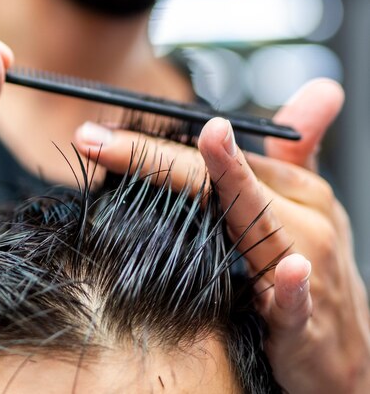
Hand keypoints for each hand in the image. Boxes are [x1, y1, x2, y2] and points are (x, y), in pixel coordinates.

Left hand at [74, 79, 369, 392]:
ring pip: (258, 221)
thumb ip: (292, 152)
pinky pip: (298, 299)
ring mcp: (305, 265)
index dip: (156, 142)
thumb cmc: (315, 267)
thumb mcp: (304, 206)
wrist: (348, 351)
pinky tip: (289, 268)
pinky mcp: (305, 321)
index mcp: (292, 191)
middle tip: (97, 140)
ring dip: (234, 184)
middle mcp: (300, 219)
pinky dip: (293, 284)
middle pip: (222, 179)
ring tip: (211, 143)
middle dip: (158, 158)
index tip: (99, 133)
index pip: (217, 154)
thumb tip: (320, 90)